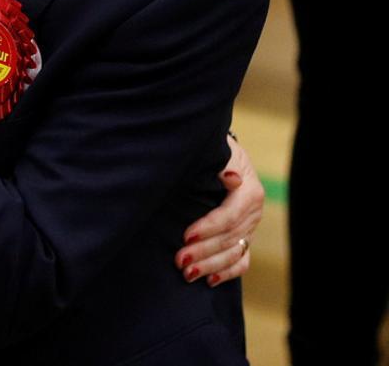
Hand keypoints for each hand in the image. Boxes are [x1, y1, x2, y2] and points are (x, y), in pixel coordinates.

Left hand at [176, 134, 263, 285]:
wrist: (220, 156)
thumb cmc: (215, 152)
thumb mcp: (220, 151)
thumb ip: (223, 163)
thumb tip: (231, 178)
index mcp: (249, 192)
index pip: (230, 215)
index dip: (209, 227)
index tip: (187, 236)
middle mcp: (253, 213)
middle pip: (230, 237)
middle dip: (204, 251)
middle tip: (180, 260)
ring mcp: (250, 227)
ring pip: (234, 252)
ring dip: (211, 265)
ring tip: (188, 273)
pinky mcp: (244, 237)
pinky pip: (242, 260)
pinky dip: (228, 272)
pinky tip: (210, 281)